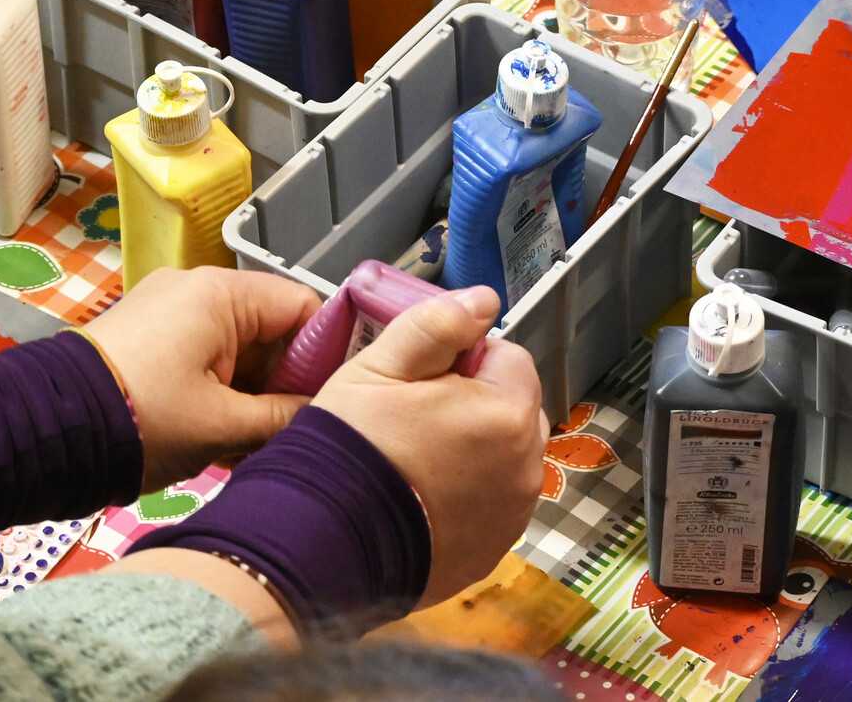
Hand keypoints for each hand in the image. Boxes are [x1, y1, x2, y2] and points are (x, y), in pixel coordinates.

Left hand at [81, 266, 319, 490]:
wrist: (48, 431)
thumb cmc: (141, 418)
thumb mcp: (222, 425)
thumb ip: (283, 417)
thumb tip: (324, 415)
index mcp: (220, 294)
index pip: (302, 305)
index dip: (327, 351)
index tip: (336, 397)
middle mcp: (195, 291)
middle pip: (270, 330)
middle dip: (285, 384)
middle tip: (294, 431)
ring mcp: (168, 314)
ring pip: (238, 351)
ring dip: (252, 397)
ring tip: (254, 447)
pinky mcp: (148, 340)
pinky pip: (204, 360)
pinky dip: (220, 396)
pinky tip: (223, 442)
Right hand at [311, 286, 547, 607]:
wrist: (326, 542)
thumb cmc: (352, 446)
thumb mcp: (379, 368)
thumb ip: (436, 325)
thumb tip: (484, 299)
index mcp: (505, 411)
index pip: (508, 357)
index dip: (465, 360)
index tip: (423, 382)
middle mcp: (525, 465)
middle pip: (515, 408)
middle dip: (478, 404)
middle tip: (417, 419)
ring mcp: (514, 514)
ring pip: (507, 457)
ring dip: (478, 451)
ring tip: (418, 462)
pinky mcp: (495, 551)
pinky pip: (495, 505)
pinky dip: (471, 497)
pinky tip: (425, 500)